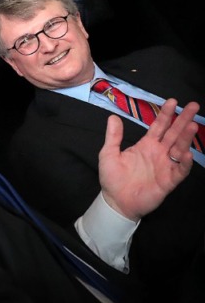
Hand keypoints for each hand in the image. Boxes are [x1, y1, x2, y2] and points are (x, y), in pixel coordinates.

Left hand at [98, 98, 199, 219]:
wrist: (116, 201)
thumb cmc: (112, 177)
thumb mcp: (109, 153)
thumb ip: (113, 136)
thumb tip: (113, 116)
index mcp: (146, 145)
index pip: (159, 126)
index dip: (166, 114)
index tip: (173, 101)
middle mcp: (159, 153)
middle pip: (174, 133)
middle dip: (184, 120)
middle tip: (194, 106)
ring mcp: (165, 166)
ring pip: (179, 149)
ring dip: (186, 138)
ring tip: (193, 126)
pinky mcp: (169, 181)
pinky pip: (180, 170)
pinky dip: (184, 162)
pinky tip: (186, 153)